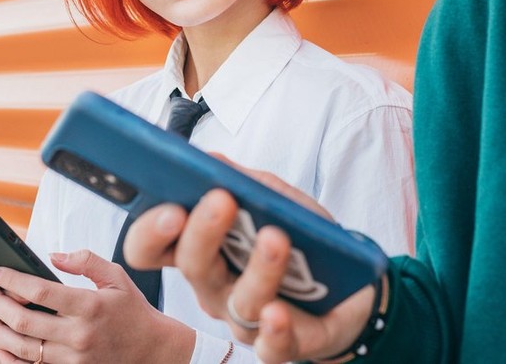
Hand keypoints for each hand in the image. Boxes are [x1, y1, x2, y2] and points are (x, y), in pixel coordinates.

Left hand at [0, 251, 195, 363]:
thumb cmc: (132, 309)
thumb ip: (86, 261)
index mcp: (90, 305)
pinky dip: (10, 358)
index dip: (14, 280)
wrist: (151, 349)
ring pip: (23, 347)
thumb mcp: (116, 276)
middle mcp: (79, 334)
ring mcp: (73, 357)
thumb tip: (53, 255)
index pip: (41, 290)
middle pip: (25, 321)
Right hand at [122, 168, 373, 363]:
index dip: (151, 231)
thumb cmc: (303, 241)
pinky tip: (278, 312)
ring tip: (274, 237)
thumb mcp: (277, 200)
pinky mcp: (283, 342)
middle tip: (220, 201)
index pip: (153, 247)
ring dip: (257, 269)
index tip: (171, 207)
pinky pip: (271, 346)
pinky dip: (274, 331)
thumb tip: (212, 159)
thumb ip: (245, 181)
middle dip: (203, 233)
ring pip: (239, 300)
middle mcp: (215, 287)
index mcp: (203, 249)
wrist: (354, 285)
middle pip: (192, 267)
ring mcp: (245, 318)